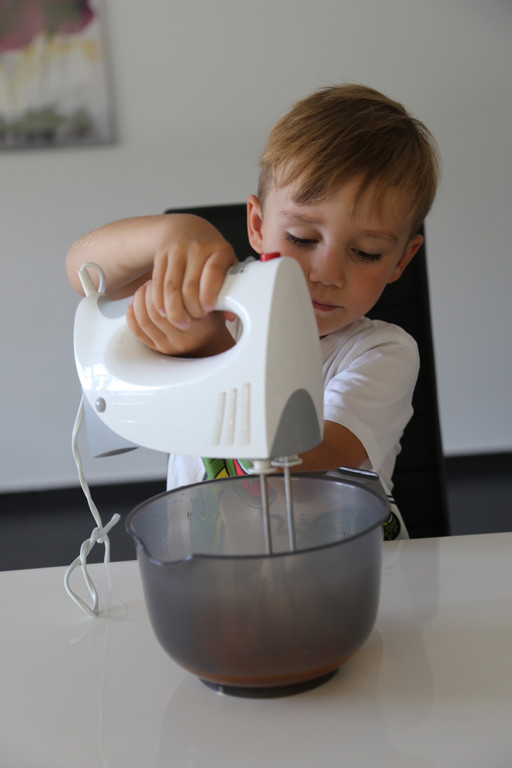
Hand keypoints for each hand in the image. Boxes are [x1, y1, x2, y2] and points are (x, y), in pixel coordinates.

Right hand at [126, 219, 237, 355]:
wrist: (186, 229)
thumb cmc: (210, 253)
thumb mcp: (225, 264)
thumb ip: (230, 288)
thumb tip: (231, 315)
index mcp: (219, 250)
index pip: (214, 272)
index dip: (209, 293)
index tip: (208, 308)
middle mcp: (198, 247)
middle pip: (189, 286)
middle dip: (191, 309)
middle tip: (194, 321)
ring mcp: (177, 250)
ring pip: (171, 286)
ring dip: (174, 309)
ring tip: (180, 322)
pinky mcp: (161, 255)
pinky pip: (157, 283)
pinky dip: (159, 300)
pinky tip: (164, 312)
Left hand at [126, 279, 231, 355]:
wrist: (210, 343)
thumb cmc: (211, 318)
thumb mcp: (218, 303)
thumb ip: (210, 290)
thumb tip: (207, 275)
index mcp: (199, 328)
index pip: (173, 304)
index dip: (165, 288)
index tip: (165, 279)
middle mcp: (183, 340)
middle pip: (156, 312)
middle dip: (150, 293)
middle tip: (152, 282)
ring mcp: (168, 347)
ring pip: (144, 320)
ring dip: (140, 301)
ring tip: (145, 290)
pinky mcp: (157, 350)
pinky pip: (137, 331)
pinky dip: (132, 314)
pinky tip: (135, 302)